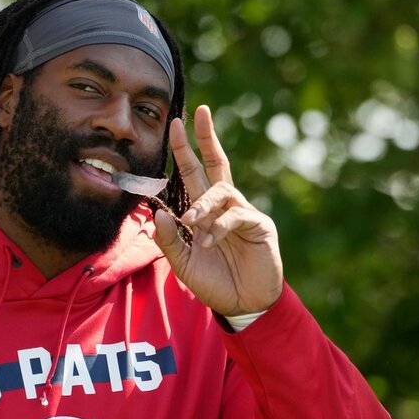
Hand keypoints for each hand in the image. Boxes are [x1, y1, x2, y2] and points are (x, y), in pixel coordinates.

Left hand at [153, 105, 283, 315]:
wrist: (242, 305)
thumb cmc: (213, 282)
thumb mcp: (182, 262)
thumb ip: (169, 239)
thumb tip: (159, 211)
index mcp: (205, 211)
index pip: (194, 173)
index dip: (186, 149)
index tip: (176, 124)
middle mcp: (224, 206)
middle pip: (216, 164)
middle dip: (206, 138)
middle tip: (199, 112)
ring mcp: (243, 213)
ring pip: (221, 192)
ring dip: (202, 204)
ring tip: (190, 221)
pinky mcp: (259, 226)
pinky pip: (235, 217)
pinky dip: (218, 228)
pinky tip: (207, 242)